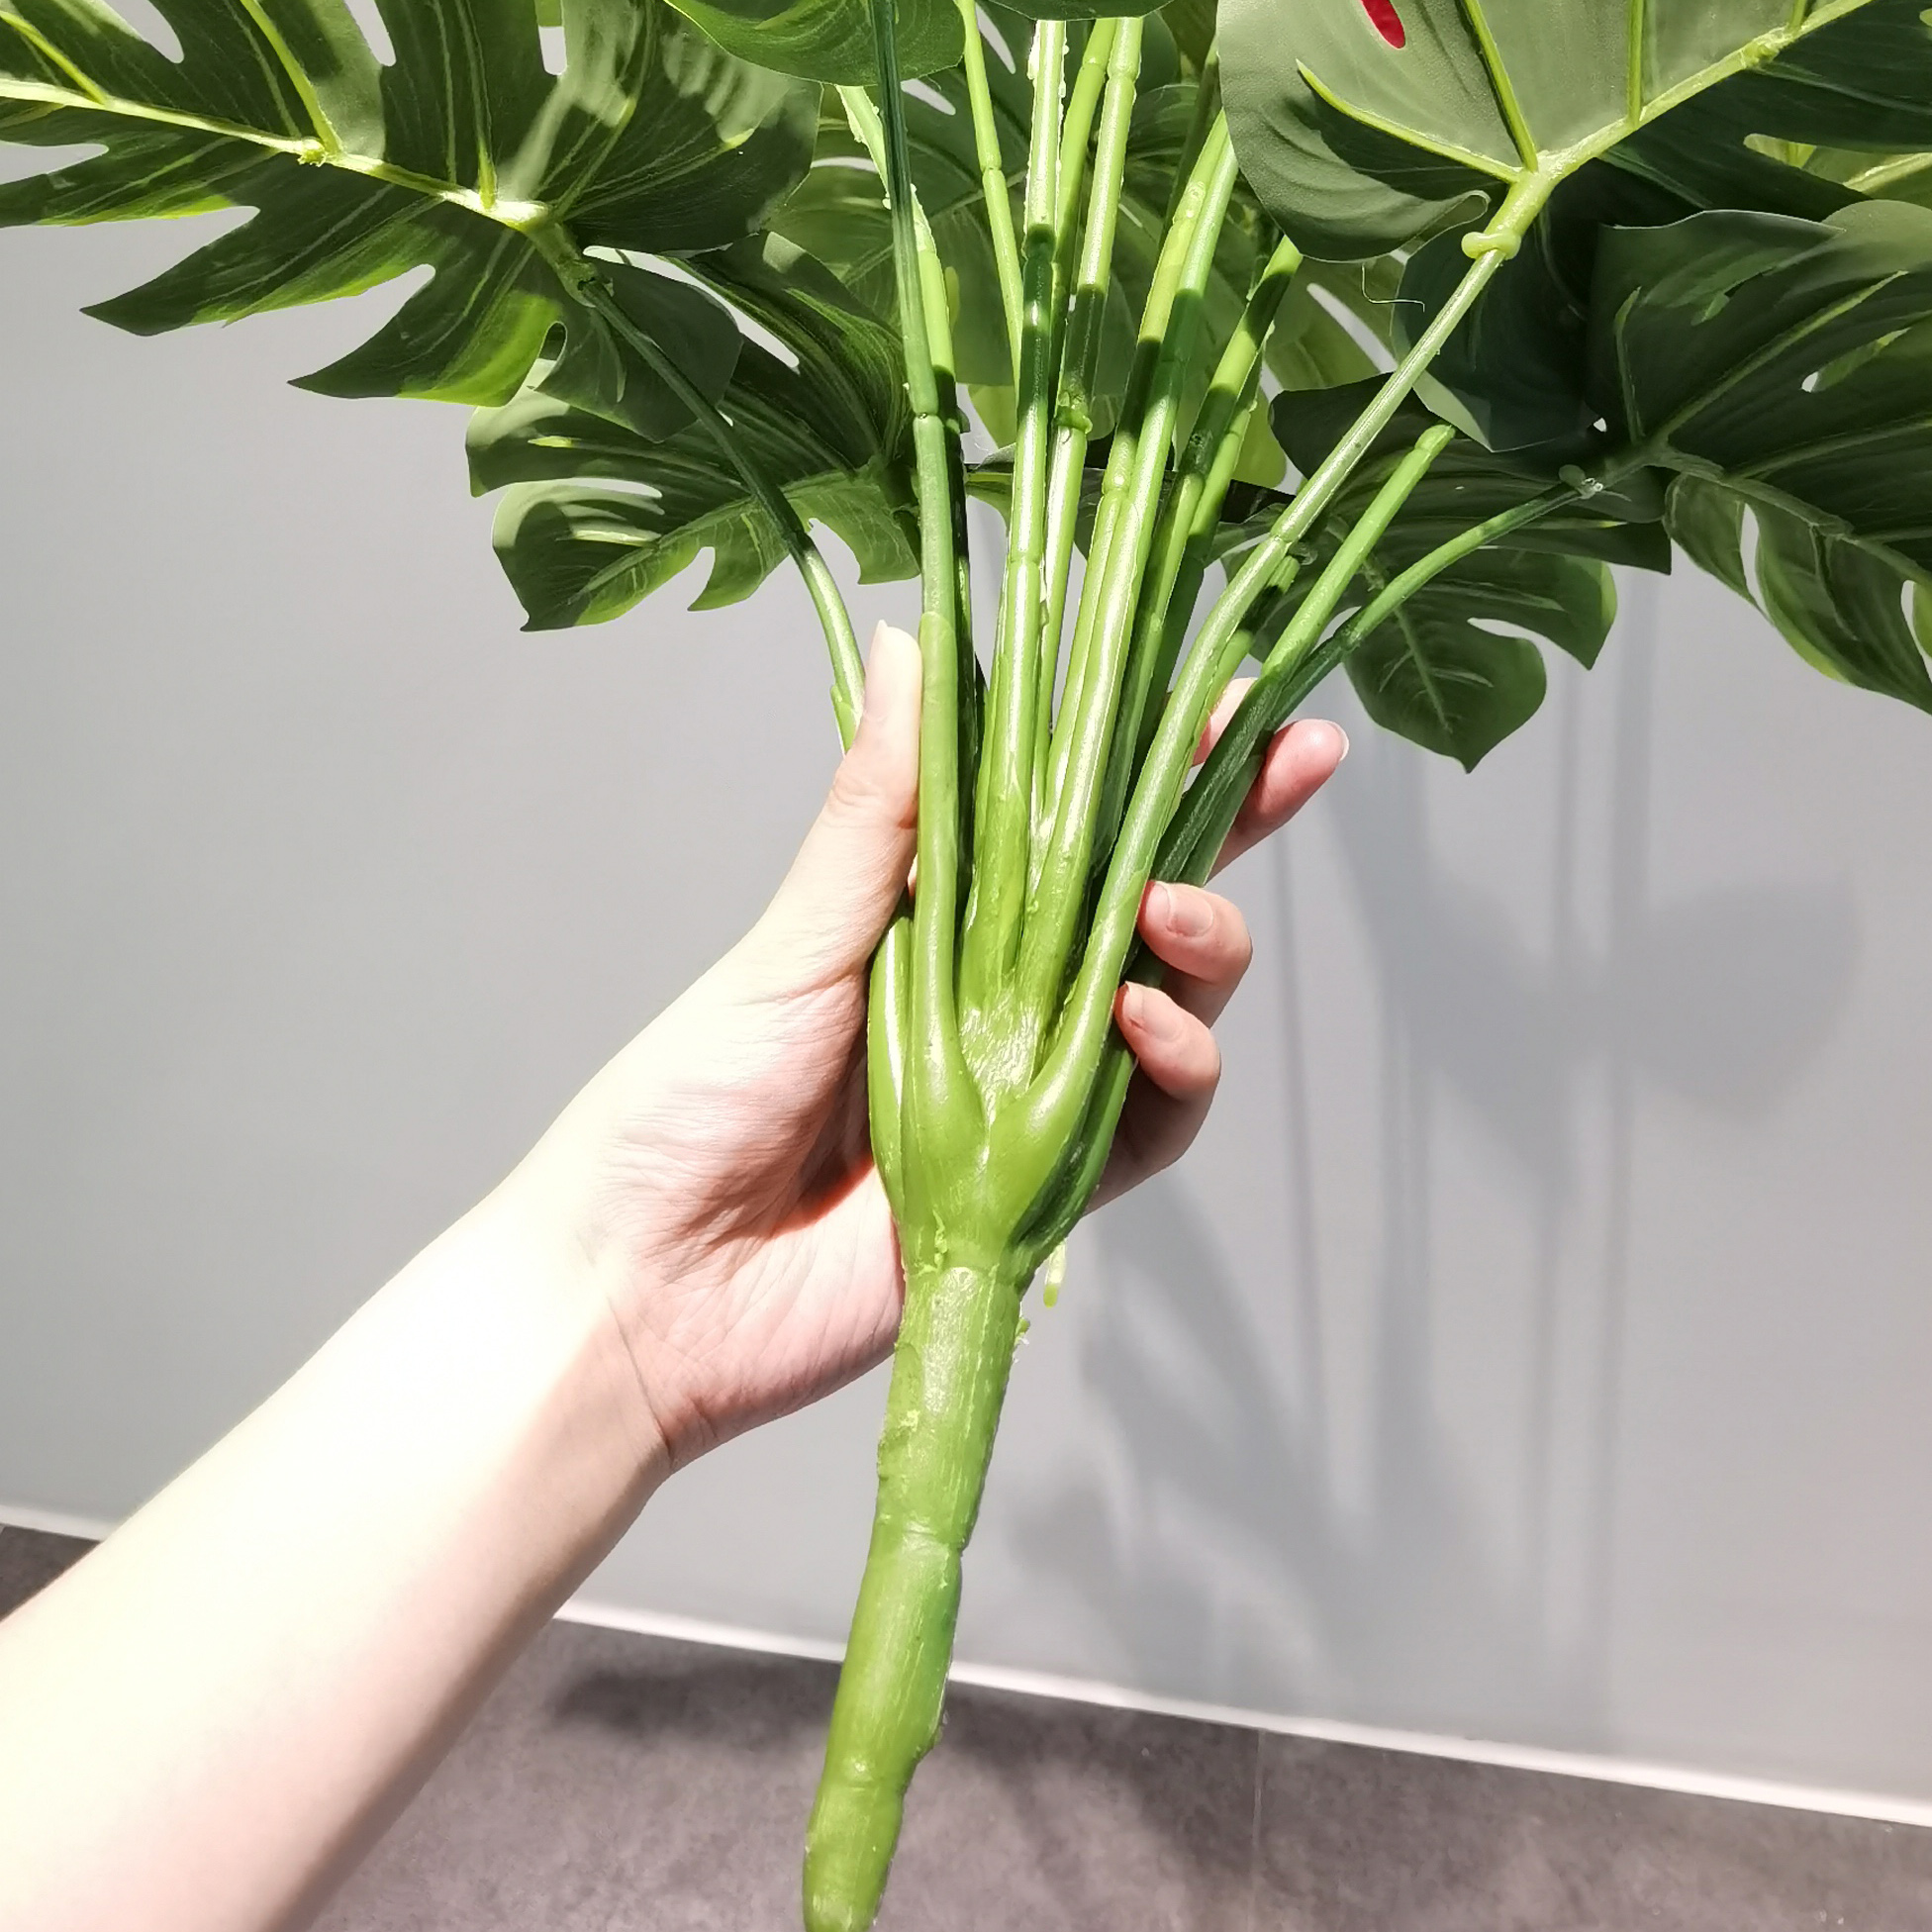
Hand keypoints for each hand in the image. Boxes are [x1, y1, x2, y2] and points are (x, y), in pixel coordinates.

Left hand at [507, 625, 1344, 1468]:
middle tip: (1285, 769)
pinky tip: (1149, 1025)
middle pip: (1151, 896)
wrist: (646, 1290)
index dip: (1169, 758)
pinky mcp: (1047, 1187)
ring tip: (1171, 917)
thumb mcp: (794, 938)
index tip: (1242, 697)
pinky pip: (1152, 1125)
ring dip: (1202, 946)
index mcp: (942, 911)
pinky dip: (1177, 1070)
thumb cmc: (685, 1099)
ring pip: (1174, 1000)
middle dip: (1233, 826)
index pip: (1076, 816)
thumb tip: (915, 641)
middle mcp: (1002, 992)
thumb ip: (881, 809)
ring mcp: (1032, 1088)